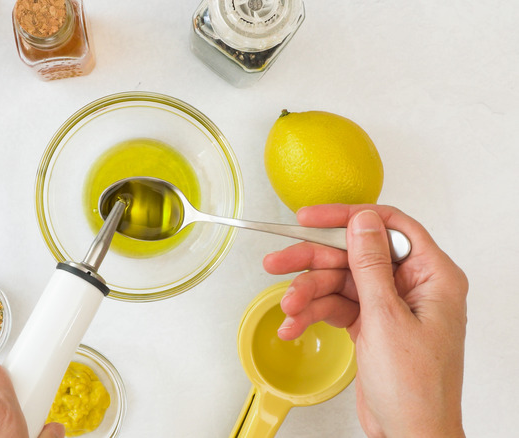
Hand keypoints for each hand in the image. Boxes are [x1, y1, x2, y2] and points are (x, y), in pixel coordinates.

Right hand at [263, 204, 467, 437]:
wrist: (411, 435)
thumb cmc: (417, 389)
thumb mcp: (386, 319)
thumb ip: (371, 266)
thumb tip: (363, 221)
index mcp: (431, 276)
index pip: (387, 227)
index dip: (346, 218)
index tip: (309, 218)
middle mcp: (411, 286)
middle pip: (353, 256)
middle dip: (312, 262)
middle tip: (277, 262)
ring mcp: (389, 306)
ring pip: (338, 283)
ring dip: (307, 295)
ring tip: (287, 309)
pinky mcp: (371, 325)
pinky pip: (335, 307)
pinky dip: (312, 316)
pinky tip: (294, 326)